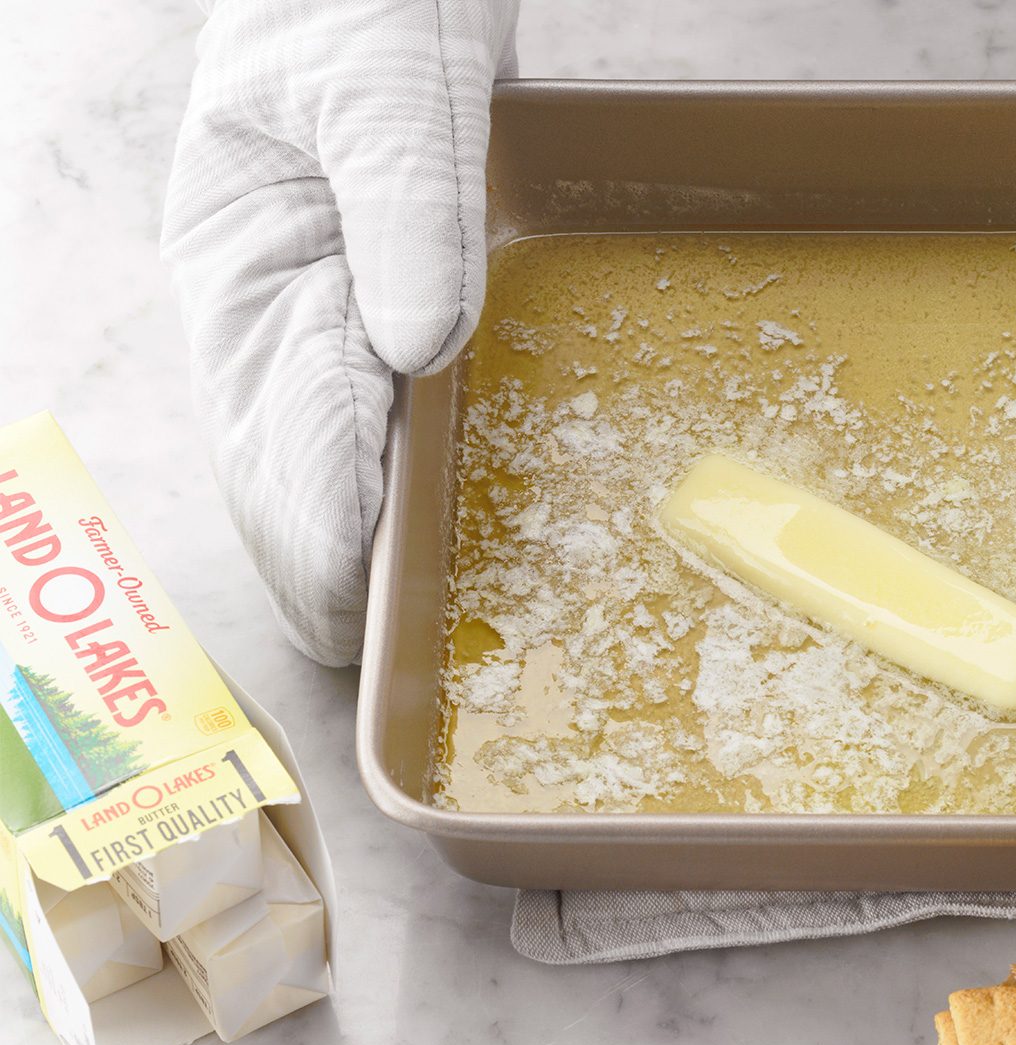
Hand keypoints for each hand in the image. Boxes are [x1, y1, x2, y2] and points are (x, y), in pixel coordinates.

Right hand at [163, 0, 519, 665]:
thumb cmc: (367, 12)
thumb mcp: (393, 91)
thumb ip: (404, 211)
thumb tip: (416, 349)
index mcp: (244, 264)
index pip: (276, 438)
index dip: (325, 536)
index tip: (370, 610)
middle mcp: (251, 315)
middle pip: (274, 483)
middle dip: (327, 574)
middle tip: (394, 654)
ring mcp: (286, 325)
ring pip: (295, 474)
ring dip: (340, 553)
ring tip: (397, 632)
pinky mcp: (332, 325)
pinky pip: (338, 433)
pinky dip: (364, 496)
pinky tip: (402, 541)